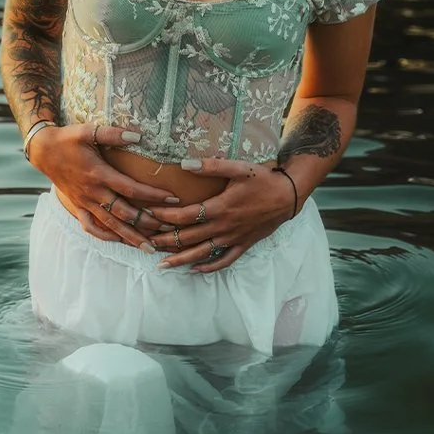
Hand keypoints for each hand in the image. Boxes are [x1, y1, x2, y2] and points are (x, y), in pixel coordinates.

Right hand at [30, 123, 179, 251]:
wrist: (42, 151)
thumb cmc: (67, 139)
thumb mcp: (88, 131)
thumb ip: (112, 134)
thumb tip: (138, 136)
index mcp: (98, 174)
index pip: (130, 188)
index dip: (152, 195)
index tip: (172, 199)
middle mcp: (93, 192)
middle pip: (124, 213)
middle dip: (147, 222)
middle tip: (168, 229)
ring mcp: (84, 202)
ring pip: (110, 225)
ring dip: (130, 237)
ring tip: (149, 247)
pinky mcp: (77, 207)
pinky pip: (91, 227)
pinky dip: (105, 236)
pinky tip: (119, 242)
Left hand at [147, 158, 297, 272]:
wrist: (288, 196)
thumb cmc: (263, 179)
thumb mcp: (239, 168)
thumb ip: (211, 166)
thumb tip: (184, 163)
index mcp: (220, 208)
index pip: (185, 215)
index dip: (165, 216)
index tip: (148, 214)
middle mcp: (224, 227)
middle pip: (189, 238)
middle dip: (165, 240)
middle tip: (145, 242)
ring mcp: (233, 239)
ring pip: (202, 253)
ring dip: (181, 260)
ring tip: (161, 265)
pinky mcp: (243, 245)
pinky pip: (224, 261)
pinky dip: (209, 267)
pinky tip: (195, 269)